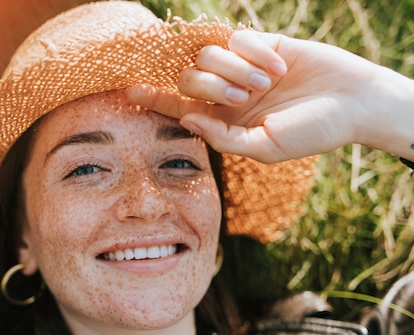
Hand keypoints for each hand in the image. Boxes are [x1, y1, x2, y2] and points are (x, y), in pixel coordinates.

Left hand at [127, 30, 413, 162]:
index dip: (153, 99)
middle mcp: (227, 94)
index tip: (128, 91)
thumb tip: (185, 119)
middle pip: (188, 79)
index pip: (178, 107)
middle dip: (209, 86)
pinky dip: (252, 51)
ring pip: (207, 56)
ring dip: (233, 69)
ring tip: (265, 82)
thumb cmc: (310, 133)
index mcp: (224, 121)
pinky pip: (236, 37)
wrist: (353, 103)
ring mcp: (242, 68)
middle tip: (243, 96)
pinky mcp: (260, 44)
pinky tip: (277, 64)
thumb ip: (223, 138)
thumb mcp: (264, 149)